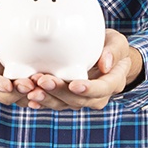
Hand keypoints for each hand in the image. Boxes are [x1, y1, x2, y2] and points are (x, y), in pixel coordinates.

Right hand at [0, 18, 38, 106]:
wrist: (10, 33)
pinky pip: (30, 98)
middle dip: (15, 93)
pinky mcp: (23, 89)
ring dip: (28, 96)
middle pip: (1, 95)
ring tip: (40, 88)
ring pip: (16, 99)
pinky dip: (38, 97)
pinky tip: (46, 92)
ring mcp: (9, 88)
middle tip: (29, 86)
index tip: (7, 85)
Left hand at [26, 29, 143, 110]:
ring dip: (47, 98)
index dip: (89, 89)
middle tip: (44, 82)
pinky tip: (29, 97)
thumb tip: (105, 64)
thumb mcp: (117, 43)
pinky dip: (41, 101)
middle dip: (60, 92)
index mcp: (113, 82)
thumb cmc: (110, 46)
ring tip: (32, 89)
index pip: (103, 89)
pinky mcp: (66, 97)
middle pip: (79, 100)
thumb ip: (114, 51)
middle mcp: (97, 95)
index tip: (74, 84)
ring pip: (64, 104)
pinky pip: (53, 102)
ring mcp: (80, 98)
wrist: (104, 56)